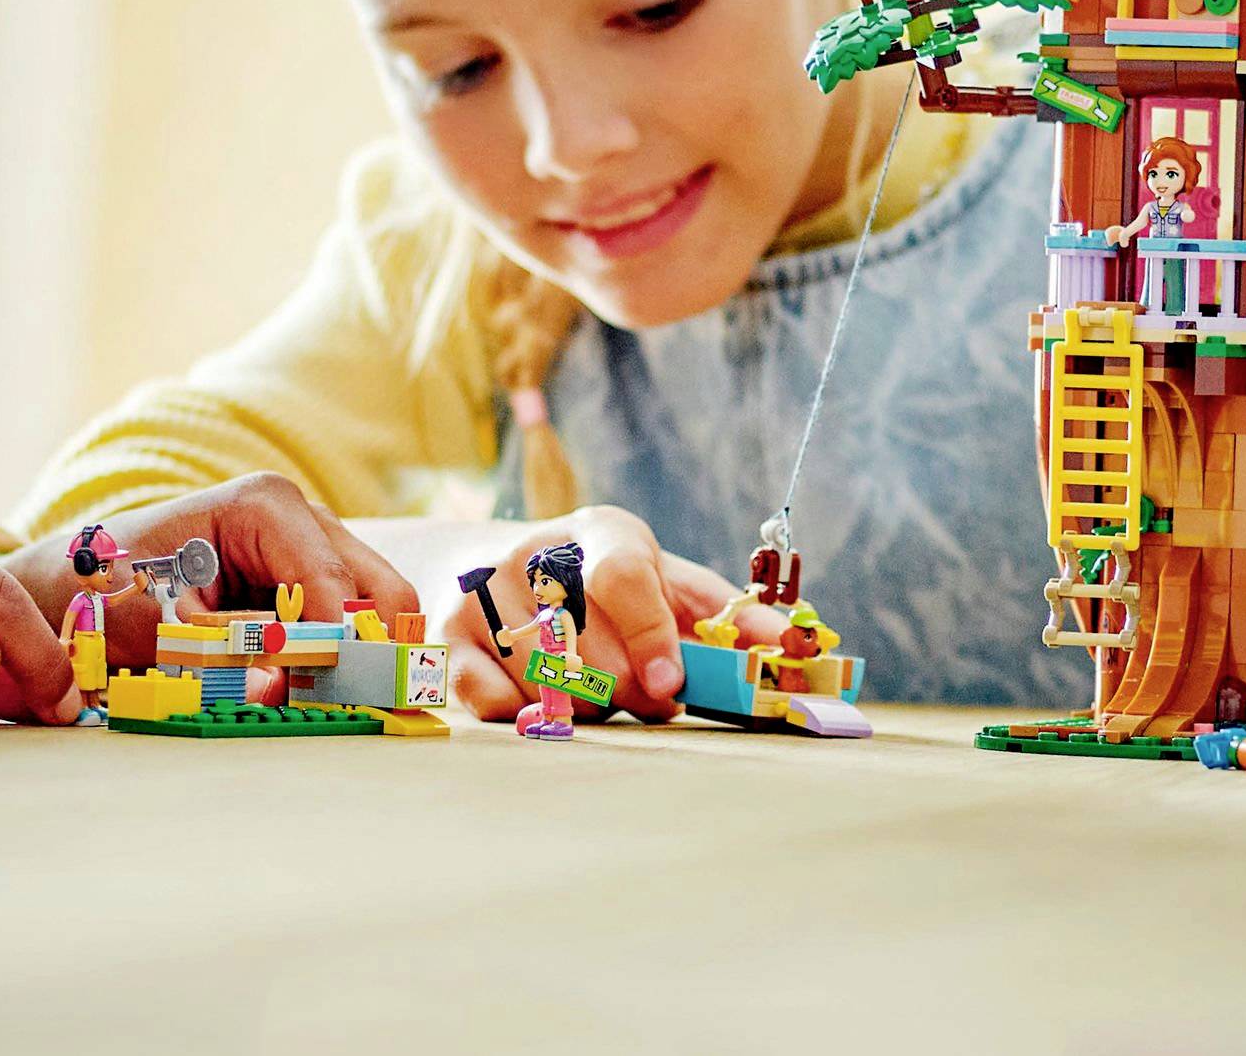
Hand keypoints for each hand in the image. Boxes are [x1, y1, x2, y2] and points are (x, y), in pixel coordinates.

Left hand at [0, 473, 423, 705]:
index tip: (331, 696)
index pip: (329, 578)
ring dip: (360, 662)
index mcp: (266, 506)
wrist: (73, 585)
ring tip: (329, 707)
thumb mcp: (157, 628)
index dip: (336, 641)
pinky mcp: (309, 586)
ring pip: (376, 610)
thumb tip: (279, 689)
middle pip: (379, 588)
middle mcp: (304, 520)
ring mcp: (313, 551)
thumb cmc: (108, 592)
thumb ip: (222, 657)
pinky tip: (314, 694)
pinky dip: (343, 664)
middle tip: (357, 710)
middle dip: (372, 651)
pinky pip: (351, 626)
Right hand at [359, 506, 778, 723]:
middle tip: (641, 695)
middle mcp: (536, 550)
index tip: (670, 688)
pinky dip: (525, 715)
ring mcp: (483, 591)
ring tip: (590, 688)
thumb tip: (797, 647)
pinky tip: (537, 698)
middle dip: (626, 689)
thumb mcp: (669, 584)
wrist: (492, 565)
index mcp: (604, 530)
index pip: (622, 574)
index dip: (649, 636)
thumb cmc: (607, 588)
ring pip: (545, 683)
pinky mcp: (448, 637)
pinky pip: (493, 702)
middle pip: (589, 647)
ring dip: (581, 706)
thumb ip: (729, 617)